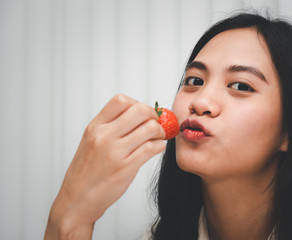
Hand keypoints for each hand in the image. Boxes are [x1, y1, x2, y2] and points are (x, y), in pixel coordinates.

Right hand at [44, 94, 165, 238]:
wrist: (76, 200)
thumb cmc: (86, 171)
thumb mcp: (91, 141)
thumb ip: (111, 127)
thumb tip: (140, 115)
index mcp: (95, 127)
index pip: (121, 100)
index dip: (136, 103)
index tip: (141, 114)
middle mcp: (104, 136)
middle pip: (140, 110)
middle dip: (153, 115)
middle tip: (155, 124)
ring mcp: (115, 152)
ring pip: (151, 128)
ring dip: (160, 131)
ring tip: (157, 137)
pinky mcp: (126, 167)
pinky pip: (152, 148)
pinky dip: (159, 146)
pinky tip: (155, 148)